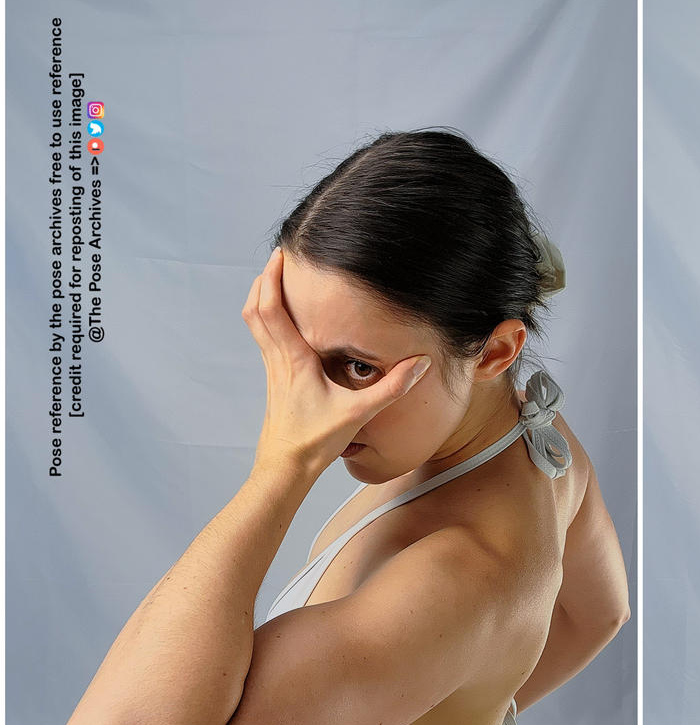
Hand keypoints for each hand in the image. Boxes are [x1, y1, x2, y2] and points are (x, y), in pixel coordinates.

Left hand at [242, 247, 431, 475]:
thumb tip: (420, 363)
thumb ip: (392, 387)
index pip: (270, 309)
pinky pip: (264, 339)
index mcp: (294, 360)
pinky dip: (267, 319)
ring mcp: (273, 370)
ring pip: (255, 324)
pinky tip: (284, 320)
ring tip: (276, 280)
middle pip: (255, 309)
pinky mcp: (275, 380)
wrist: (285, 468)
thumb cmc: (316, 442)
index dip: (271, 279)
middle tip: (278, 258)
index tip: (281, 256)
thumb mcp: (360, 413)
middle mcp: (278, 360)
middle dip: (262, 280)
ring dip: (261, 297)